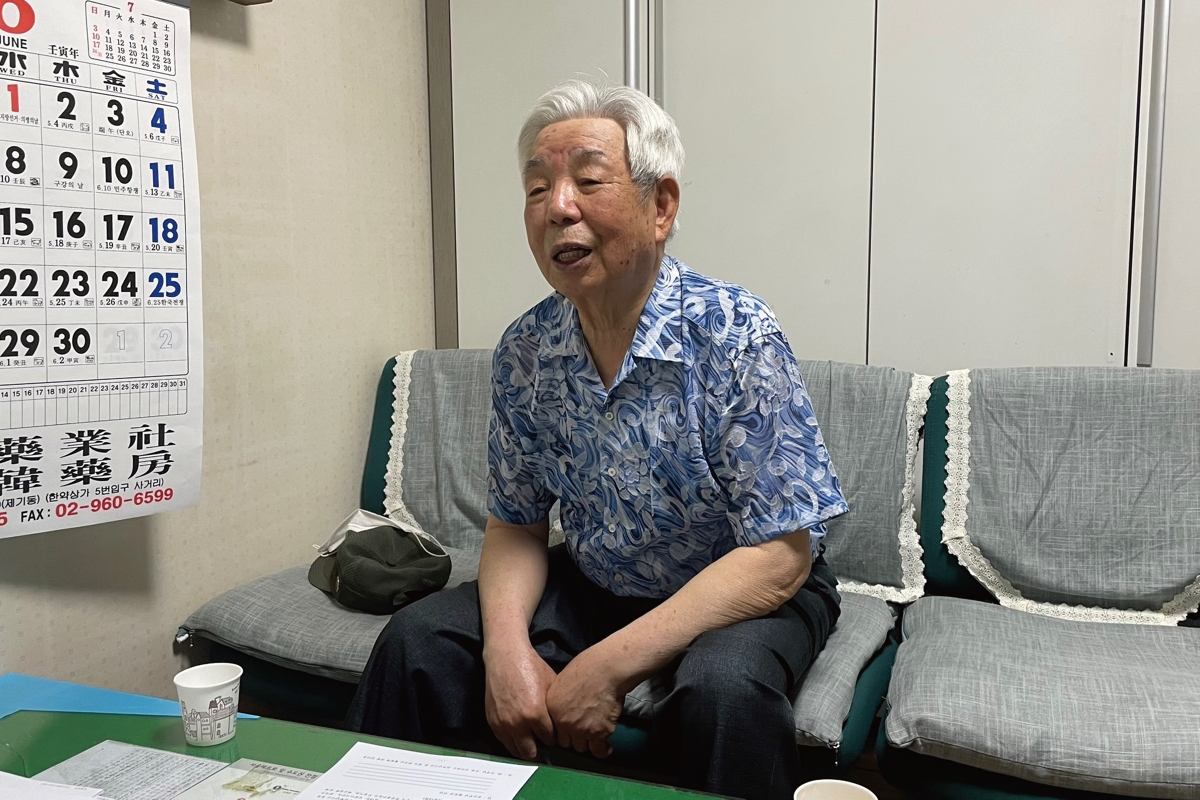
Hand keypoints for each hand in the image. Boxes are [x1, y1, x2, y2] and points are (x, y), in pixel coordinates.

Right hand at [483, 646, 556, 760]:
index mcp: (536, 714)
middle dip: (539, 750)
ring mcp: (503, 724)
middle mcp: (518, 723)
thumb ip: (555, 710)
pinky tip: (519, 735)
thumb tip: (562, 724)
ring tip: (531, 743)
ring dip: (524, 749)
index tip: (554, 734)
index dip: (553, 738)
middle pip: (531, 753)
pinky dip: (512, 741)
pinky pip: (504, 741)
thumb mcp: (551, 686)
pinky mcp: (493, 721)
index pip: (549, 740)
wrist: (506, 656)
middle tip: (543, 744)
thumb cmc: (530, 667)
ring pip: (516, 751)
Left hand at [545, 648, 622, 757]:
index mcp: (552, 708)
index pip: (553, 732)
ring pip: (582, 747)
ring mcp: (581, 729)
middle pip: (566, 742)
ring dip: (588, 742)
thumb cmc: (588, 668)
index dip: (563, 730)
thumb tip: (562, 708)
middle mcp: (563, 722)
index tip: (569, 730)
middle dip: (575, 737)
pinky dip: (603, 750)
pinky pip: (598, 751)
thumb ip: (559, 700)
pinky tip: (606, 747)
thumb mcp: (562, 681)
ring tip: (595, 733)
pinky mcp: (599, 733)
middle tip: (584, 729)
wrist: (608, 669)